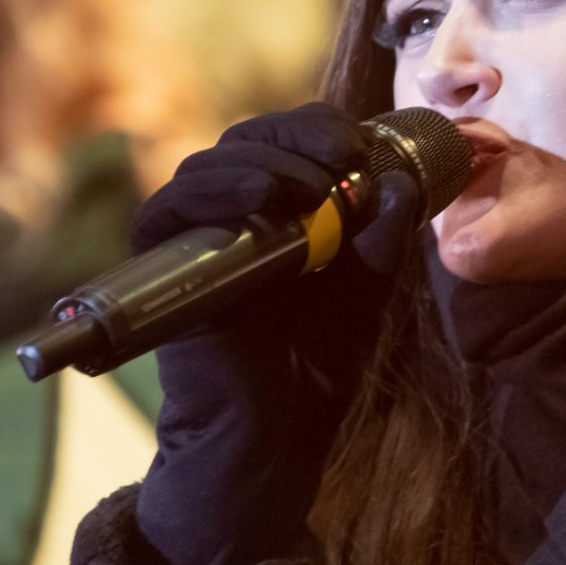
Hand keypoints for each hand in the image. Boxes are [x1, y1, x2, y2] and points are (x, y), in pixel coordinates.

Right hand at [132, 104, 424, 564]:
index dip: (320, 128)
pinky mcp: (164, 265)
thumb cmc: (316, 368)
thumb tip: (401, 182)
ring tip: (312, 189)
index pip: (289, 141)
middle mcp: (232, 215)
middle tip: (342, 156)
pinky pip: (169, 208)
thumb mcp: (368, 294)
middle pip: (249, 138)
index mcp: (282, 212)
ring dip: (265, 160)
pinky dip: (213, 190)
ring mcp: (195, 238)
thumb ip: (383, 241)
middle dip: (298, 135)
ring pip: (210, 163)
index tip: (361, 145)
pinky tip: (262, 198)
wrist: (274, 436)